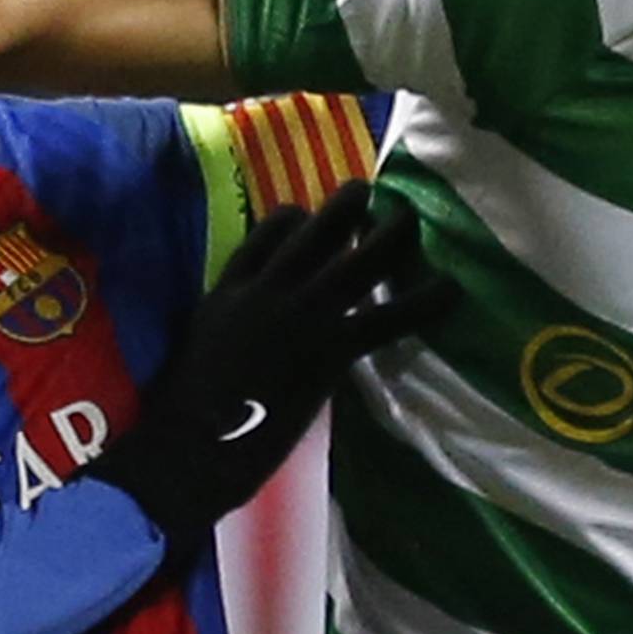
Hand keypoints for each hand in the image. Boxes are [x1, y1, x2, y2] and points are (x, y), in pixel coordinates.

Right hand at [91, 182, 454, 546]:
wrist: (187, 442)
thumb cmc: (182, 413)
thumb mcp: (197, 351)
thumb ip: (224, 332)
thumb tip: (242, 342)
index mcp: (230, 290)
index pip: (265, 235)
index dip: (292, 218)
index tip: (306, 213)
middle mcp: (268, 290)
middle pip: (313, 230)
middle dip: (344, 206)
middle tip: (366, 192)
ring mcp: (301, 314)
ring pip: (357, 260)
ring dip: (390, 234)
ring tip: (409, 217)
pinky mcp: (328, 349)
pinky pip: (386, 317)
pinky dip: (423, 302)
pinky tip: (450, 290)